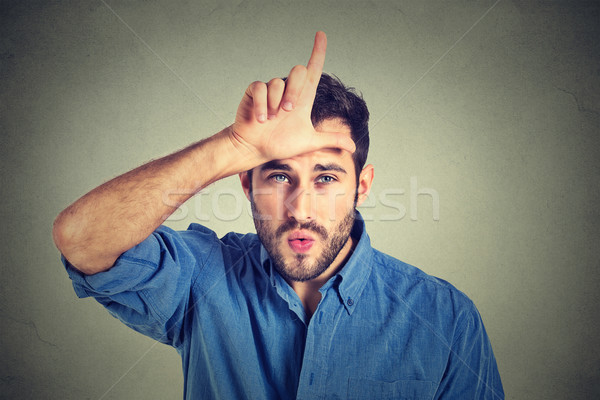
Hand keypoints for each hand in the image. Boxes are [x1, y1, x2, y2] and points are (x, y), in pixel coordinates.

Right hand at [229, 31, 355, 163]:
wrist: (257, 149)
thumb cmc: (280, 144)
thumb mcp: (309, 142)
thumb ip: (331, 139)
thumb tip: (353, 147)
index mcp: (302, 98)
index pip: (313, 70)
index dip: (318, 52)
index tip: (321, 35)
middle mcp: (287, 91)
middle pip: (298, 71)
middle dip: (294, 91)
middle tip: (287, 111)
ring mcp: (270, 91)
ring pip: (277, 83)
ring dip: (275, 104)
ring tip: (271, 120)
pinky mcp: (254, 92)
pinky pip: (259, 89)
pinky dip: (261, 105)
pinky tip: (261, 119)